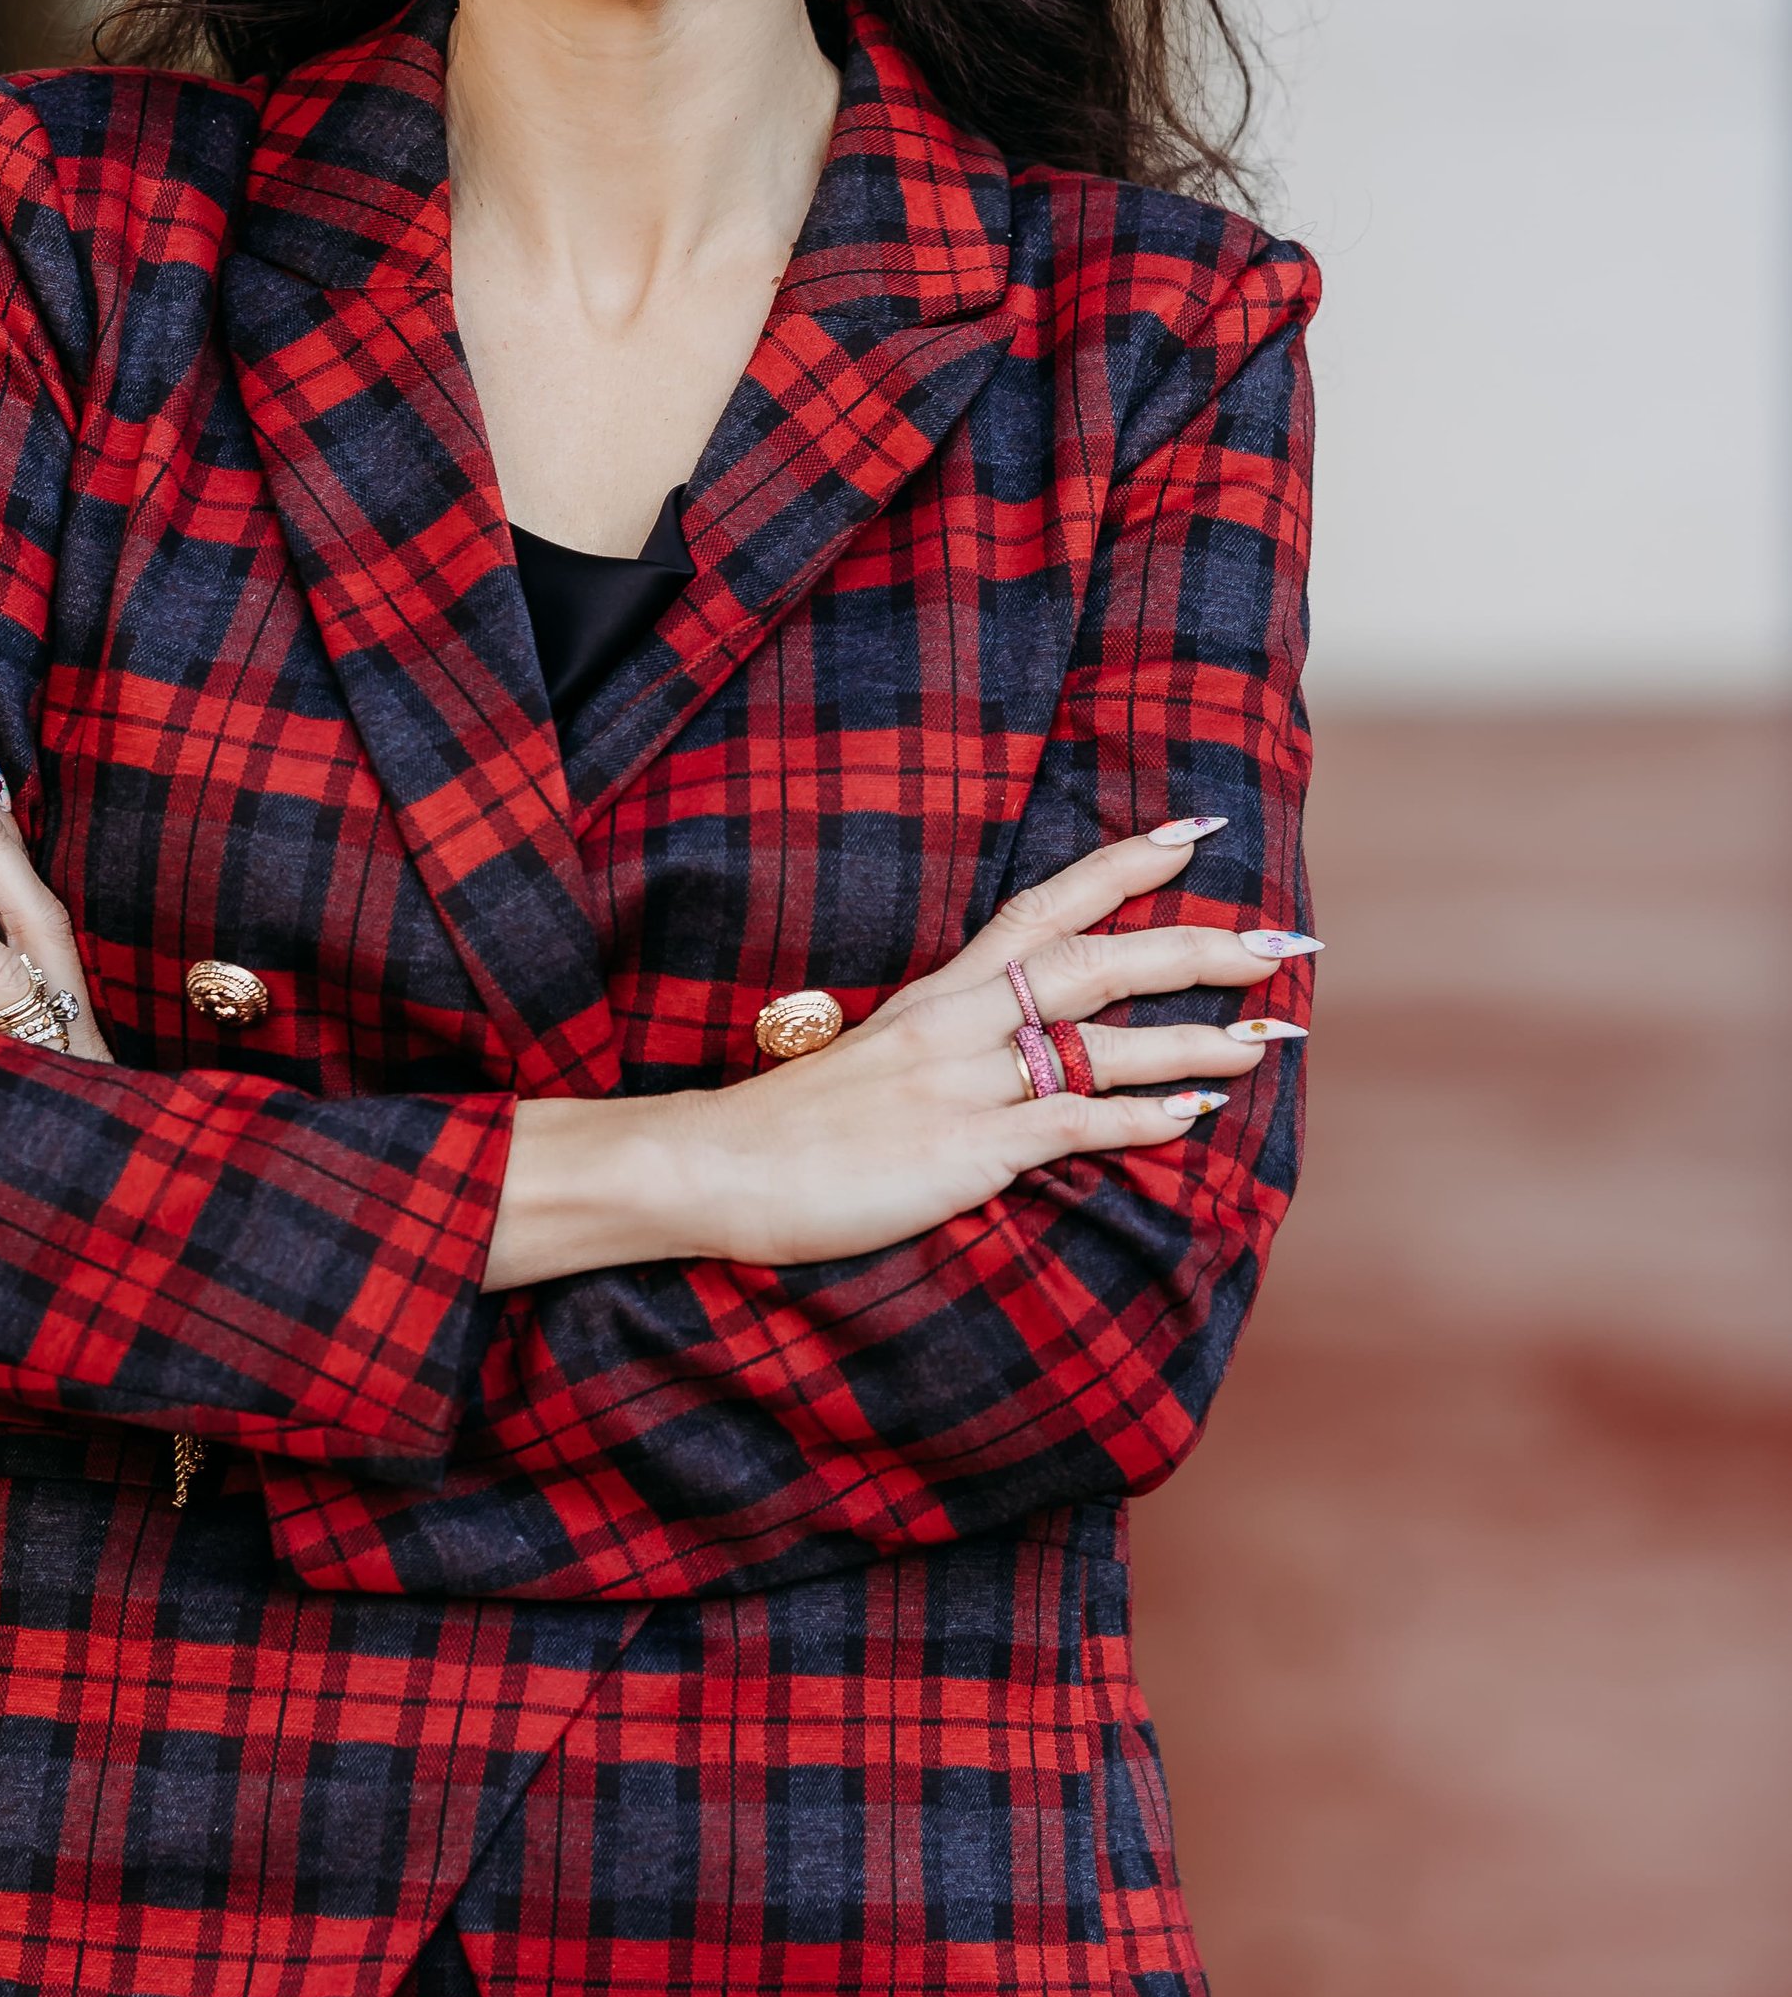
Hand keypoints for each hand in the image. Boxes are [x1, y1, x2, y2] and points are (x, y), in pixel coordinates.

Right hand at [486, 824, 1314, 1284]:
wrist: (714, 1164)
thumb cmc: (794, 1123)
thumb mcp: (876, 1059)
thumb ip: (950, 1046)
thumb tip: (1023, 1056)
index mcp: (940, 993)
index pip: (1045, 904)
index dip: (1123, 865)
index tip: (1197, 832)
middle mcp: (959, 1021)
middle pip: (1095, 960)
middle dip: (1196, 948)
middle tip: (1282, 943)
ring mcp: (962, 1082)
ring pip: (1098, 1041)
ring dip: (1192, 1038)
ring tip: (1268, 1036)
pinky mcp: (962, 1147)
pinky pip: (1068, 1124)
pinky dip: (1137, 1119)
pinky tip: (1194, 1118)